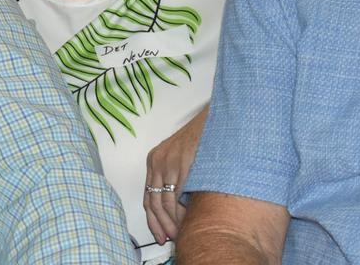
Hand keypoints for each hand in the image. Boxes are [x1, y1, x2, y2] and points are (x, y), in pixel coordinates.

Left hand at [144, 106, 207, 244]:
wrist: (212, 120)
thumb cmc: (200, 141)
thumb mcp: (179, 159)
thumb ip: (173, 179)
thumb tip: (175, 209)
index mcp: (153, 161)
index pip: (147, 198)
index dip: (152, 220)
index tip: (158, 235)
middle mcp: (156, 161)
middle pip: (153, 202)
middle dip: (161, 224)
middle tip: (170, 238)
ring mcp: (168, 161)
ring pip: (165, 200)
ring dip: (173, 220)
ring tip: (180, 232)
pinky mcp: (181, 161)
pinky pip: (178, 192)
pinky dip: (182, 208)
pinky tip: (188, 217)